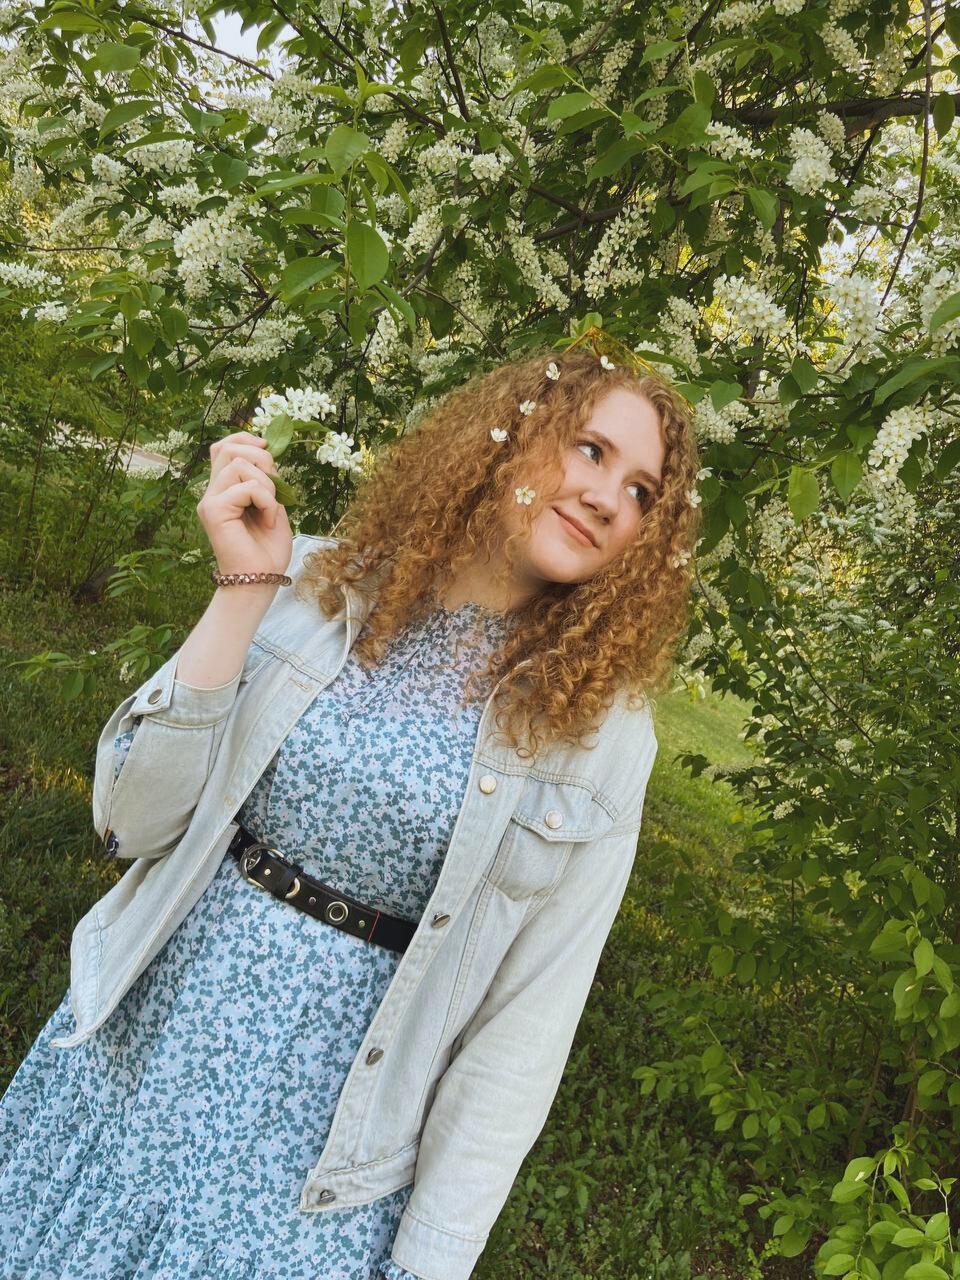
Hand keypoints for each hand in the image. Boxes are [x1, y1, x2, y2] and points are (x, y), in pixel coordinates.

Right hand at [196, 431, 292, 577]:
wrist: (260, 579)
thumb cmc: (267, 549)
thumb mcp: (273, 505)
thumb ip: (266, 480)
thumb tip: (267, 451)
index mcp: (224, 489)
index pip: (223, 447)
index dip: (244, 439)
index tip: (267, 446)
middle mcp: (212, 492)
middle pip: (229, 449)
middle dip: (262, 459)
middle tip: (275, 489)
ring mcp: (210, 501)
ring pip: (238, 465)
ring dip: (266, 485)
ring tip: (270, 510)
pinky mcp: (213, 511)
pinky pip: (247, 487)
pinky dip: (266, 501)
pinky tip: (268, 521)